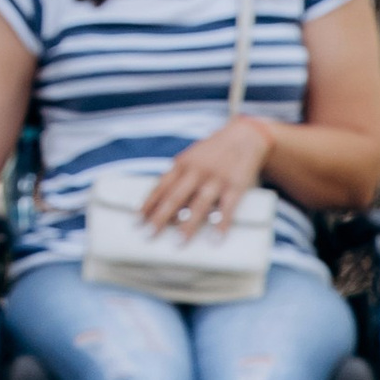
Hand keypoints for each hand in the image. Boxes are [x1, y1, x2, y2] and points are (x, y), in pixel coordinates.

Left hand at [141, 117, 270, 234]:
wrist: (243, 136)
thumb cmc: (212, 154)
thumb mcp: (191, 158)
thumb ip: (178, 178)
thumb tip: (163, 208)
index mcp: (182, 164)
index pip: (160, 187)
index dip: (148, 204)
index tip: (136, 222)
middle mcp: (196, 171)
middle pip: (175, 197)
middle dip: (160, 217)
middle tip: (148, 235)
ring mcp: (216, 179)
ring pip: (199, 204)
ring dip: (188, 224)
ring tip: (178, 243)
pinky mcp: (235, 186)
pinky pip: (227, 208)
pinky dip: (220, 224)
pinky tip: (214, 239)